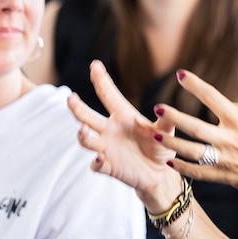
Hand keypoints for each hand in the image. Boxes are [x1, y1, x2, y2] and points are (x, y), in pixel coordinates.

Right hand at [68, 60, 181, 208]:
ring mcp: (107, 148)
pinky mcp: (109, 166)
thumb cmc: (161, 148)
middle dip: (78, 108)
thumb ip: (166, 121)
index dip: (101, 80)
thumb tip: (163, 108)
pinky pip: (97, 165)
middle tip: (71, 98)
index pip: (109, 95)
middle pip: (88, 116)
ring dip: (83, 135)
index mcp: (123, 116)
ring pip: (87, 140)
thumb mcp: (166, 132)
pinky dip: (96, 162)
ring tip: (84, 129)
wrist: (159, 174)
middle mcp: (110, 130)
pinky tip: (99, 158)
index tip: (94, 65)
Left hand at [153, 69, 237, 201]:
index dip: (195, 84)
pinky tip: (170, 161)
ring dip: (172, 144)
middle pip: (196, 127)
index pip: (213, 98)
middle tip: (157, 108)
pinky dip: (183, 168)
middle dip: (175, 117)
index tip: (180, 74)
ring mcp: (225, 160)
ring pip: (192, 151)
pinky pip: (198, 173)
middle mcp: (230, 139)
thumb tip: (225, 104)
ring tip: (155, 137)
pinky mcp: (224, 176)